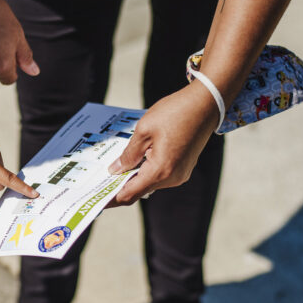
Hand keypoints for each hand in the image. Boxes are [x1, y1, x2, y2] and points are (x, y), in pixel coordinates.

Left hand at [108, 82, 220, 205]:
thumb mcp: (144, 131)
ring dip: (132, 177)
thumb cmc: (175, 113)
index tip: (96, 199)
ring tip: (113, 168)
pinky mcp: (183, 168)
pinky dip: (145, 171)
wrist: (206, 103)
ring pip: (149, 182)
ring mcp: (179, 174)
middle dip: (119, 187)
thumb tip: (116, 171)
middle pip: (139, 190)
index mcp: (160, 171)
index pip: (129, 194)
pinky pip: (159, 175)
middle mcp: (172, 178)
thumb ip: (128, 154)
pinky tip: (133, 161)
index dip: (111, 199)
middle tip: (99, 182)